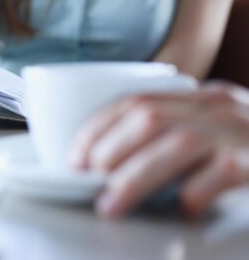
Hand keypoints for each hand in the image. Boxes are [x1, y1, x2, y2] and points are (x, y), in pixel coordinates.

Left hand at [69, 82, 248, 218]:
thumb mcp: (218, 132)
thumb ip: (179, 136)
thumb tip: (116, 165)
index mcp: (203, 98)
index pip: (137, 101)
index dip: (98, 127)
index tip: (74, 154)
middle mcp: (222, 107)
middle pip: (150, 118)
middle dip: (108, 149)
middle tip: (86, 178)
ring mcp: (246, 131)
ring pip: (177, 144)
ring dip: (135, 176)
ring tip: (111, 203)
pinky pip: (222, 171)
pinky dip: (194, 191)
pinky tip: (182, 208)